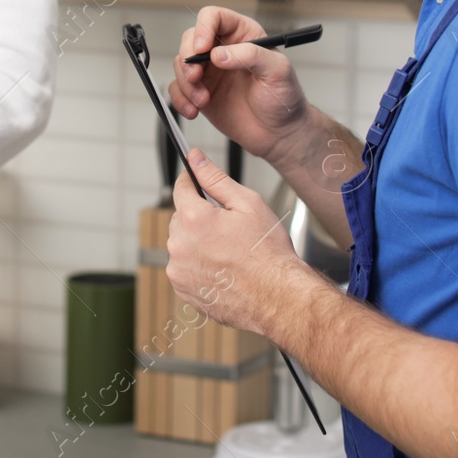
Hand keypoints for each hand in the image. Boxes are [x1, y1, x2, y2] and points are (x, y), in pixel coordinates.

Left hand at [165, 148, 311, 337]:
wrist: (278, 298)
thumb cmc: (268, 254)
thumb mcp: (248, 204)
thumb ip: (216, 179)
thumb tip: (196, 159)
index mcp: (194, 220)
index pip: (181, 189)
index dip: (192, 182)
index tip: (197, 182)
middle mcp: (180, 246)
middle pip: (180, 218)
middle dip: (199, 218)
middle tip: (227, 227)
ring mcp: (179, 271)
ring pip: (182, 245)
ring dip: (197, 243)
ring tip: (228, 252)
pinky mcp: (183, 291)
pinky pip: (184, 268)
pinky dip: (198, 266)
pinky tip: (222, 269)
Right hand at [168, 6, 313, 168]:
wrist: (279, 133)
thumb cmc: (284, 98)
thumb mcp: (277, 71)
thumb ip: (251, 56)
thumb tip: (218, 54)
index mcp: (243, 35)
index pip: (215, 17)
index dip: (203, 28)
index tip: (202, 49)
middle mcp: (224, 49)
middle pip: (190, 38)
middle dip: (188, 58)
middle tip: (195, 77)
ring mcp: (210, 71)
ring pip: (181, 64)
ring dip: (186, 84)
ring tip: (203, 101)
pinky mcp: (200, 91)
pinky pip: (178, 89)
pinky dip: (180, 100)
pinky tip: (194, 111)